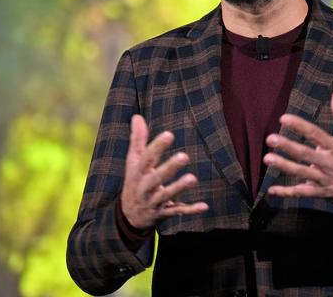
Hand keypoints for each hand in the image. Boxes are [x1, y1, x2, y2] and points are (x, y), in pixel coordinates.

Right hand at [120, 115, 208, 229]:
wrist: (128, 215)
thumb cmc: (135, 180)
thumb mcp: (133, 161)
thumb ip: (137, 139)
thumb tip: (137, 116)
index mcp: (138, 172)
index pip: (146, 158)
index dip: (156, 147)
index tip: (169, 134)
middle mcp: (144, 187)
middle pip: (156, 177)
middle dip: (169, 168)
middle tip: (184, 156)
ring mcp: (154, 201)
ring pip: (167, 195)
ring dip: (179, 187)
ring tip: (193, 178)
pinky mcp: (163, 213)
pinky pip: (177, 211)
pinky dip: (191, 210)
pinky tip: (204, 206)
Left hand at [263, 90, 332, 206]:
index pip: (315, 134)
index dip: (299, 126)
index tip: (283, 118)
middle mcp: (329, 163)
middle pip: (305, 154)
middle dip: (287, 146)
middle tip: (270, 138)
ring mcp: (324, 179)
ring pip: (301, 173)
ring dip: (284, 166)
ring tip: (267, 158)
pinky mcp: (320, 192)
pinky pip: (301, 192)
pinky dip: (286, 192)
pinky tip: (271, 190)